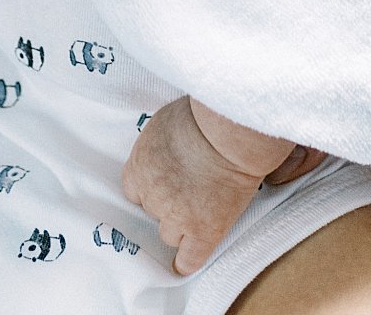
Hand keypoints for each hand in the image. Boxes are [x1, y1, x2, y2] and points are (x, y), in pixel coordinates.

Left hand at [123, 96, 283, 274]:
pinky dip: (188, 259)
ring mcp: (175, 215)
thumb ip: (163, 141)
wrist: (234, 128)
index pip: (136, 188)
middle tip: (194, 186)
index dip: (154, 185)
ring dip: (183, 223)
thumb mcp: (170, 118)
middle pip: (153, 209)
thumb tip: (172, 144)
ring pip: (170, 233)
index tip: (169, 181)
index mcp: (141, 164)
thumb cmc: (209, 112)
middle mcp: (152, 193)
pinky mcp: (202, 229)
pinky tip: (189, 258)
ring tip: (206, 205)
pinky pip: (189, 258)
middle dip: (171, 201)